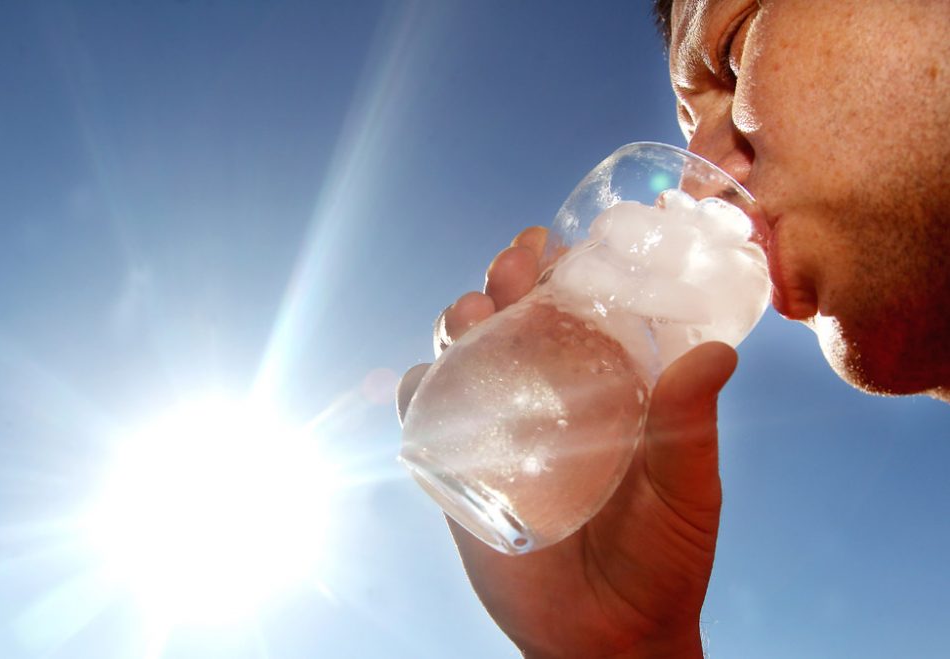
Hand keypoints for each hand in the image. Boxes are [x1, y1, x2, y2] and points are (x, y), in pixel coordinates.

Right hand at [398, 227, 734, 657]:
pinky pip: (427, 413)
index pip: (578, 309)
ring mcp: (501, 429)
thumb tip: (717, 352)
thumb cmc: (662, 561)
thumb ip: (691, 424)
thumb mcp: (686, 489)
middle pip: (513, 316)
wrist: (606, 640)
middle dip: (505, 278)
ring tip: (475, 312)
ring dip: (460, 318)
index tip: (561, 243)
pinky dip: (421, 384)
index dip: (562, 269)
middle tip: (514, 267)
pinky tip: (434, 375)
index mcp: (605, 387)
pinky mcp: (461, 467)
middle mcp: (549, 396)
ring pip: (465, 351)